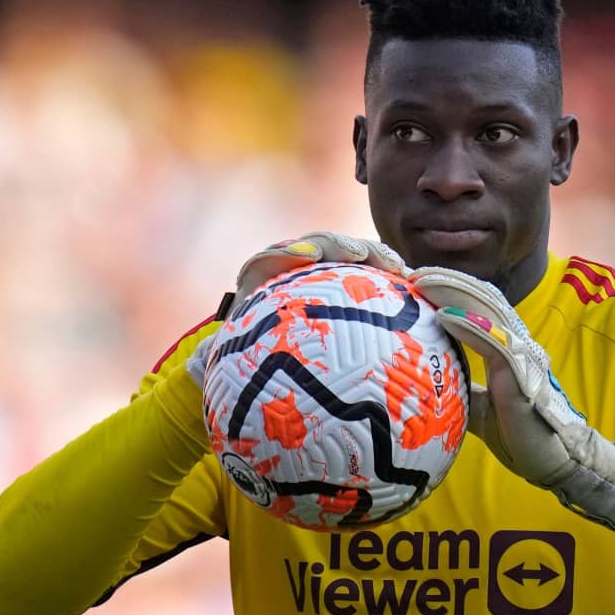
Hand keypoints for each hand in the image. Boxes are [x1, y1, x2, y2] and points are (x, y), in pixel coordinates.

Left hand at [186, 231, 406, 387]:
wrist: (252, 368)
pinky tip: (419, 302)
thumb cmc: (232, 366)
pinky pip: (372, 288)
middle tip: (365, 257)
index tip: (310, 258)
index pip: (275, 255)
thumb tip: (195, 364)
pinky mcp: (349, 295)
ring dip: (378, 262)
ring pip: (353, 263)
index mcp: (260, 279)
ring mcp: (325, 281)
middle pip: (323, 248)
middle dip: (346, 246)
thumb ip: (208, 360)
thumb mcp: (217, 364)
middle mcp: (294, 272)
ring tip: (402, 273)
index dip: (294, 250)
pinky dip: (393, 292)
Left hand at [410, 266, 614, 540]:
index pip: (476, 308)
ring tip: (422, 281)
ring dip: (454, 293)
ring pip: (487, 311)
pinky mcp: (522, 374)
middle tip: (411, 271)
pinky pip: (494, 343)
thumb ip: (459, 388)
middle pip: (481, 299)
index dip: (448, 291)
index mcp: (506, 348)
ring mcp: (521, 356)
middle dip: (447, 281)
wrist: (555, 462)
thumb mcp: (478, 408)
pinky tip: (444, 316)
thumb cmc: (520, 435)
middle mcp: (516, 344)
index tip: (415, 281)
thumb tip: (426, 384)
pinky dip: (469, 326)